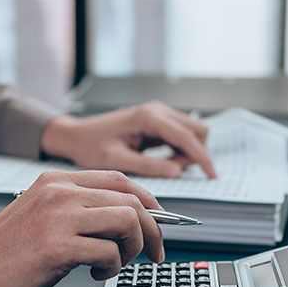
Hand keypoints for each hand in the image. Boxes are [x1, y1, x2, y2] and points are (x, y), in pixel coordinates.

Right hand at [0, 170, 163, 286]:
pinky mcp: (56, 248)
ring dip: (132, 249)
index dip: (149, 203)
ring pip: (127, 222)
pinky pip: (109, 253)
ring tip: (113, 265)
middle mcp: (59, 193)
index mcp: (57, 181)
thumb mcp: (41, 214)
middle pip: (132, 200)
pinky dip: (111, 268)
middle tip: (153, 254)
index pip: (121, 180)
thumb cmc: (3, 252)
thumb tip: (129, 218)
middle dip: (153, 231)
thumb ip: (78, 209)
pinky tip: (93, 275)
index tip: (158, 225)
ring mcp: (57, 218)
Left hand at [40, 101, 216, 178]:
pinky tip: (163, 162)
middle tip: (175, 172)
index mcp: (148, 117)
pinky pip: (180, 135)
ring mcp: (158, 114)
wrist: (75, 136)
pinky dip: (180, 150)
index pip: (187, 137)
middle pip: (197, 130)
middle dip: (194, 154)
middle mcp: (157, 111)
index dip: (202, 158)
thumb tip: (177, 171)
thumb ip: (148, 166)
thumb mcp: (117, 161)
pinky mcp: (156, 122)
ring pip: (191, 132)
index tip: (211, 175)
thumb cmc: (90, 146)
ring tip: (165, 168)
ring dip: (187, 153)